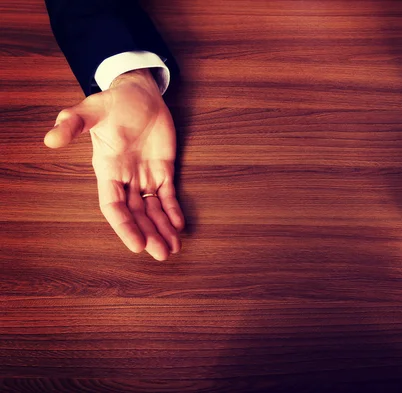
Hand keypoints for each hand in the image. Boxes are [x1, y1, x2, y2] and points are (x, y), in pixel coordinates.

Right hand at [44, 69, 184, 259]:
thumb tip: (51, 139)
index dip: (124, 226)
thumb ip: (72, 123)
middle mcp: (125, 178)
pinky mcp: (163, 168)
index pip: (113, 206)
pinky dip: (173, 210)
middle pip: (136, 214)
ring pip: (153, 209)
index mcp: (106, 171)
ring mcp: (145, 175)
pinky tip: (179, 225)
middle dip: (149, 234)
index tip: (137, 244)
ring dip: (162, 228)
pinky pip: (168, 194)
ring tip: (173, 247)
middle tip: (162, 253)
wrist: (138, 92)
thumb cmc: (112, 102)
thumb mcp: (90, 110)